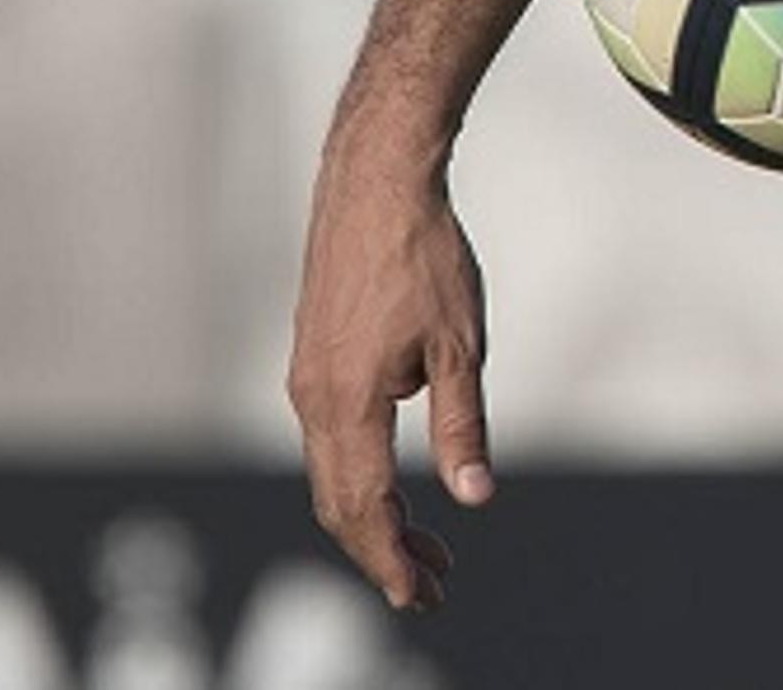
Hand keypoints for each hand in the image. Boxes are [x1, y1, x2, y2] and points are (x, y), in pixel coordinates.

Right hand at [287, 149, 491, 612]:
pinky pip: (329, 440)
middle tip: (434, 587)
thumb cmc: (424, 257)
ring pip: (331, 475)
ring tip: (428, 545)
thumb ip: (462, 427)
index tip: (422, 597)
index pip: (365, 508)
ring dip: (374, 516)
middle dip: (384, 552)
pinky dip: (360, 477)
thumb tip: (476, 498)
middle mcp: (313, 399)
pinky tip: (397, 481)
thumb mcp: (461, 346)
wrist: (374, 185)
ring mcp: (306, 379)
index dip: (392, 561)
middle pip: (340, 504)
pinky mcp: (311, 359)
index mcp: (349, 402)